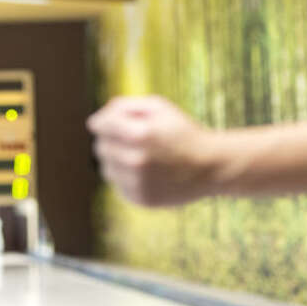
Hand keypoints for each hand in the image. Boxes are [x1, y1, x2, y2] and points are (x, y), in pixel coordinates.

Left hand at [87, 95, 213, 206]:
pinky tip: (147, 172)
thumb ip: (125, 107)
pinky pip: (118, 184)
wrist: (211, 167)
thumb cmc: (183, 132)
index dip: (102, 121)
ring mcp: (138, 182)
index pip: (100, 125)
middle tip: (132, 139)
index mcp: (140, 134)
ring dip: (117, 160)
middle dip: (111, 140)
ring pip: (106, 168)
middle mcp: (136, 160)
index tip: (106, 123)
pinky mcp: (140, 198)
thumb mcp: (160, 107)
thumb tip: (95, 121)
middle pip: (100, 146)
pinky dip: (127, 177)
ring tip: (140, 156)